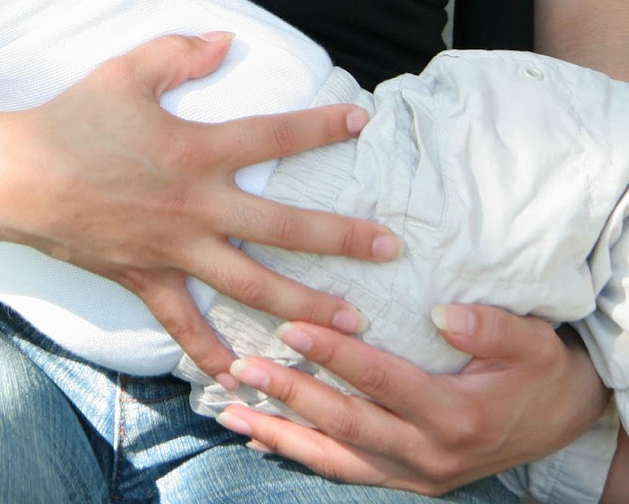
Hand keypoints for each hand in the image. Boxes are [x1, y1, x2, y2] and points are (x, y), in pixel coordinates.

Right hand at [0, 33, 398, 379]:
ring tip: (352, 322)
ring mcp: (174, 249)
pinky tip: (243, 378)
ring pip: (252, 284)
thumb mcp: (127, 70)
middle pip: (283, 227)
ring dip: (305, 303)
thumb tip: (227, 41)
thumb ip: (180, 54)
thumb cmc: (73, 118)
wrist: (18, 176)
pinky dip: (213, 352)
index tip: (361, 119)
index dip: (319, 126)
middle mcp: (196, 206)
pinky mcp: (147, 278)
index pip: (273, 137)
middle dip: (341, 238)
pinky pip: (184, 324)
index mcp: (196, 150)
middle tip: (388, 248)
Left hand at [218, 306, 611, 493]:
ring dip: (281, 434)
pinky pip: (346, 471)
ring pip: (337, 458)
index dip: (335, 353)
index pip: (382, 381)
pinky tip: (263, 439)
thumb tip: (446, 313)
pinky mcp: (408, 480)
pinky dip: (303, 455)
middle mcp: (430, 453)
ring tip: (231, 411)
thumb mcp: (532, 342)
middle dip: (290, 394)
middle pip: (347, 423)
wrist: (563, 421)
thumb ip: (491, 329)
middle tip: (242, 367)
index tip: (291, 325)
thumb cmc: (541, 371)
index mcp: (455, 414)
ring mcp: (417, 474)